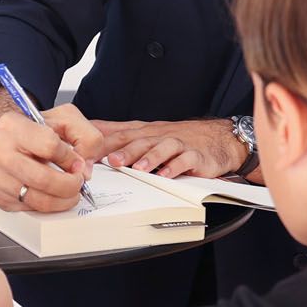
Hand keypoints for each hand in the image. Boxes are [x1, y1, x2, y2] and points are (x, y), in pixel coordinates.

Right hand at [0, 103, 103, 213]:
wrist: (1, 138)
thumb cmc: (31, 129)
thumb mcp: (63, 118)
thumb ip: (85, 136)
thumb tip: (85, 168)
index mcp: (12, 126)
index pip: (50, 146)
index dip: (70, 158)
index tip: (77, 163)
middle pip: (44, 179)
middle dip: (70, 185)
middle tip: (78, 182)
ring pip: (39, 200)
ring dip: (63, 200)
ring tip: (70, 192)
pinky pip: (30, 209)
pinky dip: (48, 206)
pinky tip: (52, 194)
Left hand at [94, 118, 246, 178]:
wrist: (219, 137)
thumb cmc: (180, 138)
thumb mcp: (148, 133)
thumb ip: (122, 134)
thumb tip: (92, 131)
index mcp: (146, 132)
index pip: (121, 134)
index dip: (103, 143)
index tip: (88, 152)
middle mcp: (159, 136)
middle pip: (139, 140)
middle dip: (123, 150)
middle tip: (110, 161)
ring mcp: (178, 144)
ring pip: (161, 148)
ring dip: (148, 158)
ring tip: (137, 169)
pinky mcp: (195, 156)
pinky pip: (184, 161)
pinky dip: (174, 167)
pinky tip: (165, 175)